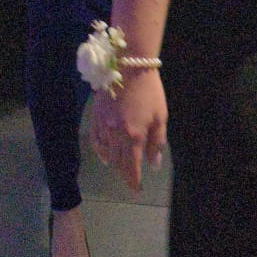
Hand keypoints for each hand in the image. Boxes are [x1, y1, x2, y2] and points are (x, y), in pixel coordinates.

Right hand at [91, 70, 167, 192]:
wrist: (130, 66)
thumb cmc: (150, 91)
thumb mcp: (160, 117)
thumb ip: (157, 142)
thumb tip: (153, 164)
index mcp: (134, 136)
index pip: (132, 167)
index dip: (134, 181)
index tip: (137, 189)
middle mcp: (116, 135)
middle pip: (118, 162)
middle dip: (125, 175)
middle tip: (130, 181)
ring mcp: (103, 126)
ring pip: (106, 153)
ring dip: (114, 164)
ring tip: (120, 170)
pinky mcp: (96, 117)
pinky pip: (95, 140)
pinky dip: (100, 151)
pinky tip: (105, 156)